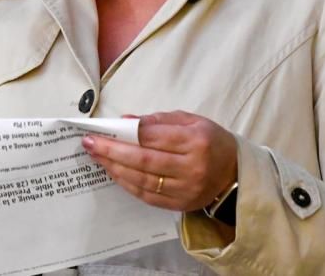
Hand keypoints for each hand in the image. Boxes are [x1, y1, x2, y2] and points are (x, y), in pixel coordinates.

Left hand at [82, 111, 237, 212]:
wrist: (234, 174)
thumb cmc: (210, 141)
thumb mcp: (190, 121)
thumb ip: (157, 120)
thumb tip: (125, 120)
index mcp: (196, 140)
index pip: (152, 136)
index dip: (123, 133)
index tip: (101, 129)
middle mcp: (192, 167)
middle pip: (143, 160)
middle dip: (112, 151)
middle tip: (89, 143)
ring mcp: (186, 189)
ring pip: (142, 180)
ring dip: (114, 168)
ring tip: (96, 156)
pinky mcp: (180, 205)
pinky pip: (146, 195)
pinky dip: (127, 184)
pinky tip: (113, 172)